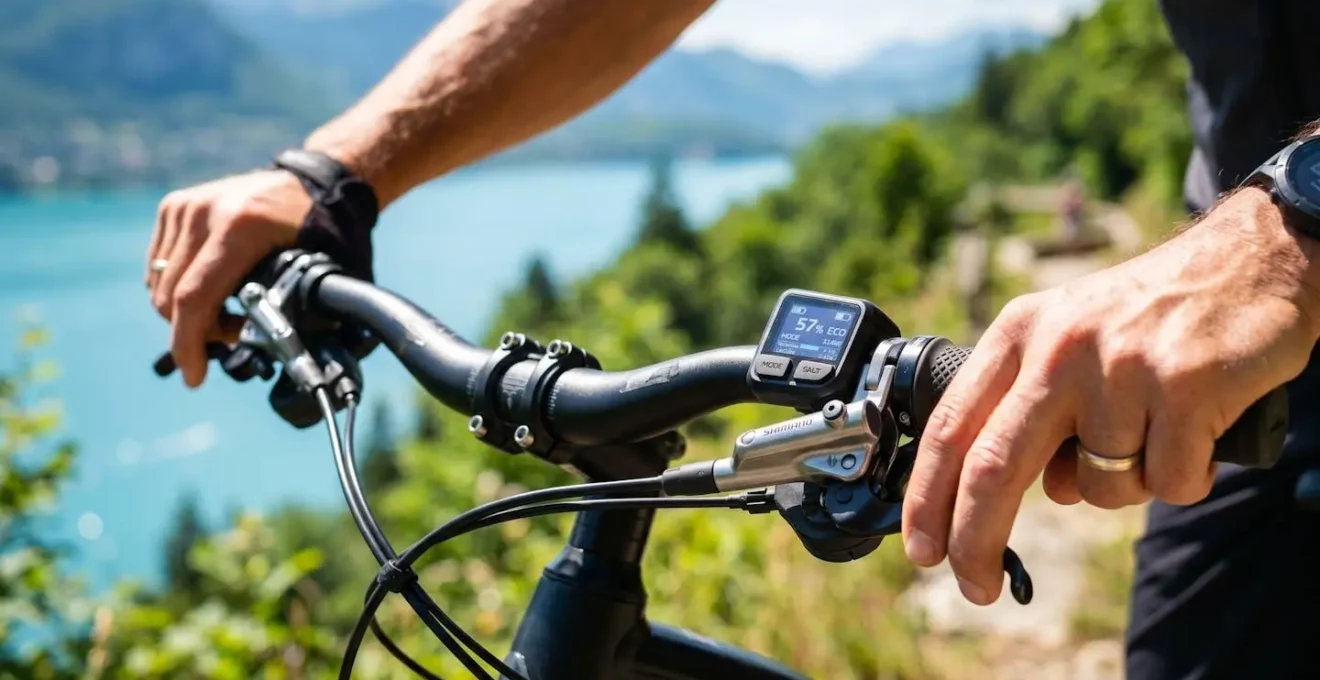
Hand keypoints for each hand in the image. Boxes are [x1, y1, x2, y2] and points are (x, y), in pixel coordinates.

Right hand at [145, 171, 309, 387]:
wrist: (312, 183)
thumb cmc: (324, 231)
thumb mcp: (318, 270)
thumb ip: (291, 307)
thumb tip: (273, 350)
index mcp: (240, 227)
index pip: (194, 297)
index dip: (188, 343)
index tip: (193, 377)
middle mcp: (203, 212)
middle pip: (170, 296)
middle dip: (196, 332)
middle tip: (235, 335)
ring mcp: (185, 206)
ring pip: (159, 284)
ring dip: (188, 312)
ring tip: (231, 312)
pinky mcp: (174, 206)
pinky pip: (159, 266)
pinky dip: (179, 288)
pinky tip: (215, 290)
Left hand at [901, 188, 1319, 604]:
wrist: (1248, 259)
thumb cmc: (1145, 315)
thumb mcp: (1062, 335)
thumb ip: (1024, 405)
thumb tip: (1006, 497)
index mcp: (1018, 333)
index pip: (949, 428)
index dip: (926, 497)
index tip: (922, 548)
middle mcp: (1059, 347)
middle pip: (994, 468)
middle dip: (975, 540)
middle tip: (973, 585)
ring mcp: (1122, 367)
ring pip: (1095, 488)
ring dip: (1122, 488)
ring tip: (1152, 431)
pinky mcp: (1187, 387)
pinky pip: (1166, 483)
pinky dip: (1182, 477)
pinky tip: (1194, 429)